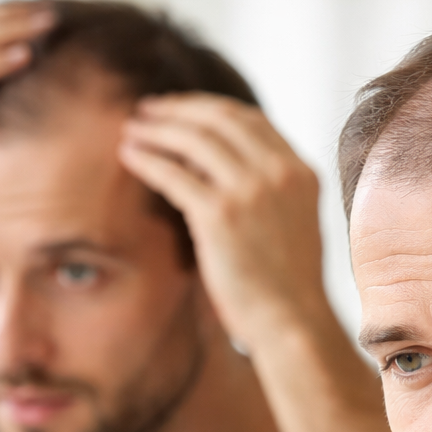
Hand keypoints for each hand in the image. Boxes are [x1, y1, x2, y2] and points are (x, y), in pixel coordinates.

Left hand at [118, 95, 328, 347]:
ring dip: (158, 128)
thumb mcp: (295, 222)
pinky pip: (173, 173)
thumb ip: (270, 189)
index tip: (183, 111)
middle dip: (178, 109)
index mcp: (301, 172)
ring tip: (133, 129)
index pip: (251, 119)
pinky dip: (147, 159)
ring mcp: (250, 191)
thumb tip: (221, 167)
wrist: (293, 323)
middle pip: (219, 118)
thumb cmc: (289, 285)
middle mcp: (279, 173)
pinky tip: (129, 155)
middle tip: (148, 110)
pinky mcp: (219, 215)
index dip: (209, 109)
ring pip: (193, 138)